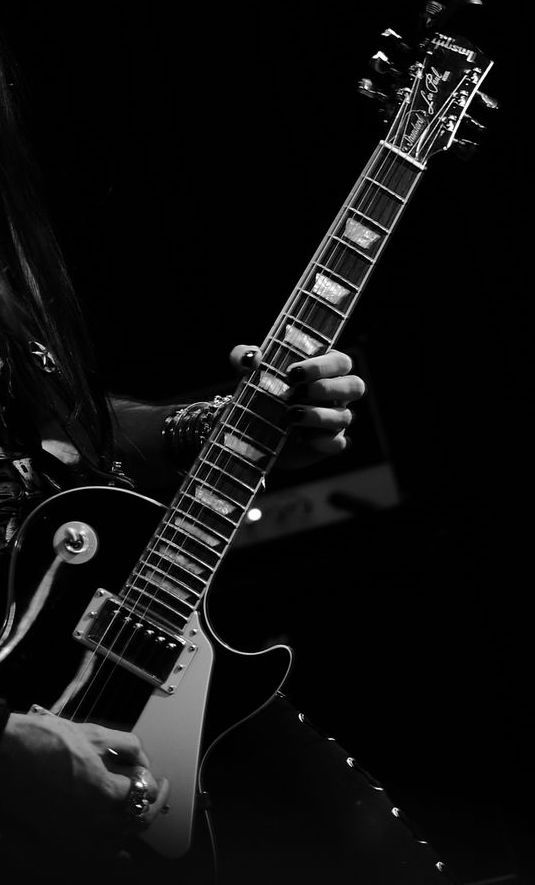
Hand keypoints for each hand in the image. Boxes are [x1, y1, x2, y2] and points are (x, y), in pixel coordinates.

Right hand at [0, 713, 167, 872]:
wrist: (7, 756)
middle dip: (154, 803)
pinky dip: (115, 854)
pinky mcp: (63, 839)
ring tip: (142, 811)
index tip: (153, 774)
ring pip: (121, 838)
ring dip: (136, 824)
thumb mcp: (94, 733)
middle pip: (139, 819)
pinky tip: (122, 852)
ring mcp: (78, 834)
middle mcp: (94, 819)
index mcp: (105, 791)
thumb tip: (142, 756)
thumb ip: (127, 745)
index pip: (146, 792)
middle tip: (160, 791)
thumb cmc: (43, 743)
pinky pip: (98, 856)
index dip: (153, 780)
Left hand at [229, 344, 365, 468]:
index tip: (291, 373)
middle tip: (295, 392)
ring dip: (317, 415)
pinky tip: (300, 438)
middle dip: (327, 388)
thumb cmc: (259, 393)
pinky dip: (321, 441)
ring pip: (345, 416)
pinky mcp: (328, 443)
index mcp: (325, 370)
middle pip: (356, 386)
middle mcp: (336, 394)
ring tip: (290, 415)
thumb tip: (252, 358)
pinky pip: (338, 443)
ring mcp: (335, 420)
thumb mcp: (247, 373)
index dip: (322, 366)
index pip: (342, 361)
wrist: (251, 432)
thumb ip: (244, 357)